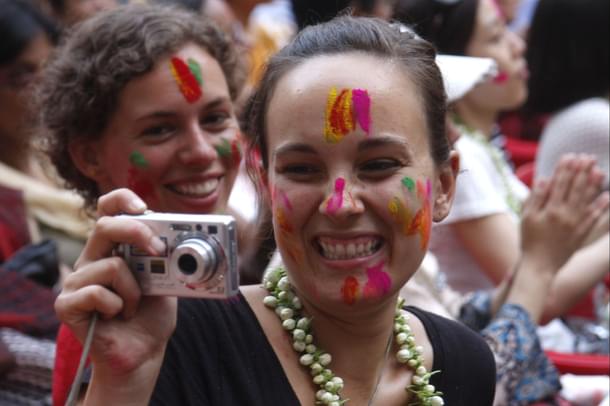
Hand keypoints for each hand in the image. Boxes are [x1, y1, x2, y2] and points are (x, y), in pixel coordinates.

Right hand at [55, 189, 176, 378]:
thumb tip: (182, 238)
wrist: (143, 353)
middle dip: (137, 232)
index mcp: (115, 247)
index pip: (108, 209)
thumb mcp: (167, 279)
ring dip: (135, 289)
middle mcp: (93, 258)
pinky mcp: (67, 304)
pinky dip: (118, 305)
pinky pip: (96, 293)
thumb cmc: (152, 315)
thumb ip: (167, 257)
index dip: (122, 200)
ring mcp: (77, 281)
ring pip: (111, 266)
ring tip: (135, 305)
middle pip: (106, 225)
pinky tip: (118, 316)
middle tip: (157, 250)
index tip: (143, 207)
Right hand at [520, 154, 609, 272]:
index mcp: (551, 209)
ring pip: (587, 200)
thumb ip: (535, 197)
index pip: (560, 184)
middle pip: (576, 188)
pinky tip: (606, 196)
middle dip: (582, 171)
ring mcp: (576, 224)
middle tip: (588, 157)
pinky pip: (594, 218)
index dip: (565, 169)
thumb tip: (544, 179)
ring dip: (594, 184)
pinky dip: (601, 206)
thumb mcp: (526, 218)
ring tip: (599, 170)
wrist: (540, 265)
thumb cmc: (529, 241)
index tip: (570, 156)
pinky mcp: (582, 233)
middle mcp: (566, 215)